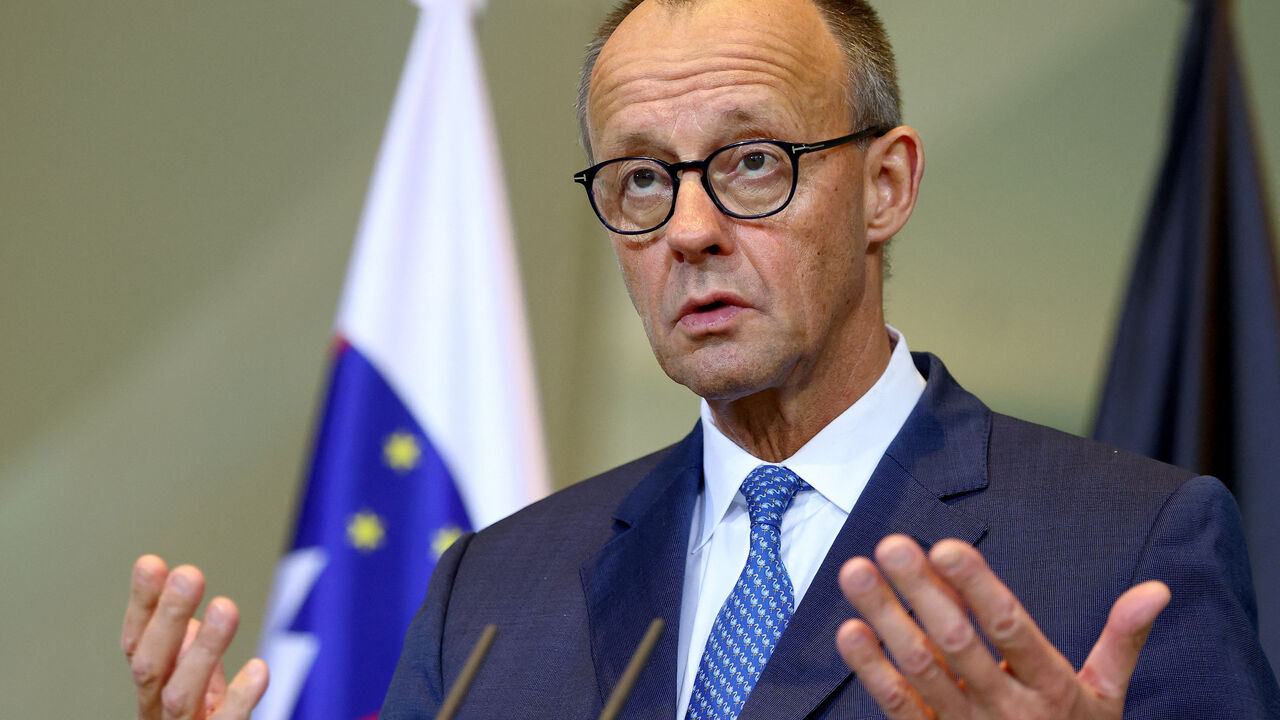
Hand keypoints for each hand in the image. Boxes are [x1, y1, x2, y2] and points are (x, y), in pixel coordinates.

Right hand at [121, 555, 268, 718]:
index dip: (142, 606)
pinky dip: (240, 699)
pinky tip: (260, 669)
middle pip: (153, 665)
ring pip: (182, 695)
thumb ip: (189, 656)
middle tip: (189, 573)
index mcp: (153, 691)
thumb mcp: (195, 689)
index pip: (138, 644)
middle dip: (167, 618)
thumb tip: (186, 618)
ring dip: (203, 650)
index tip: (151, 562)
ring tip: (225, 607)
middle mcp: (159, 714)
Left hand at [836, 535, 1169, 718]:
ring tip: (855, 572)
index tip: (947, 546)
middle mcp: (1006, 710)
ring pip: (920, 669)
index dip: (979, 588)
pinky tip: (849, 630)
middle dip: (922, 592)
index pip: (1012, 630)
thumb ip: (1122, 640)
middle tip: (892, 544)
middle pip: (957, 644)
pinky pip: (900, 707)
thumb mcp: (1107, 698)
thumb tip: (1157, 589)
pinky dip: (871, 670)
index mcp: (1052, 689)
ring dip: (885, 618)